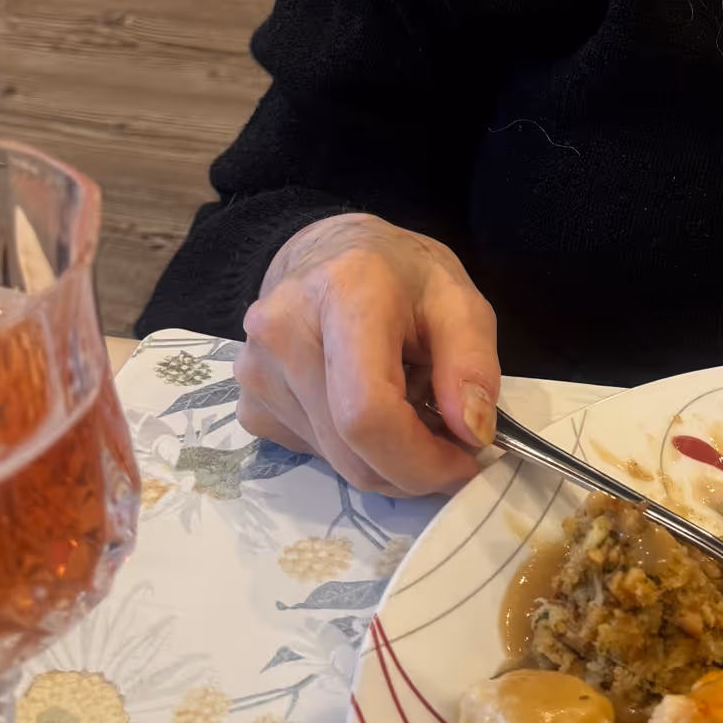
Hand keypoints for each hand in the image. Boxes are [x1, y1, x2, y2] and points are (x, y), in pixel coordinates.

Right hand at [235, 214, 496, 495]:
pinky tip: (366, 408)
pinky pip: (315, 456)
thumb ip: (472, 362)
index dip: (420, 460)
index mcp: (344, 293)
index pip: (367, 412)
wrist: (326, 255)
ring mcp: (257, 373)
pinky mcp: (249, 406)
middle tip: (449, 444)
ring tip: (406, 408)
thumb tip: (471, 432)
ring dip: (386, 459)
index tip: (464, 463)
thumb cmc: (399, 276)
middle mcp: (284, 332)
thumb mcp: (457, 299)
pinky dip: (355, 452)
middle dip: (412, 467)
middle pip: (351, 450)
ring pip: (336, 462)